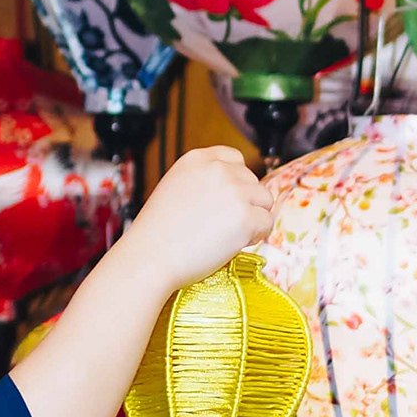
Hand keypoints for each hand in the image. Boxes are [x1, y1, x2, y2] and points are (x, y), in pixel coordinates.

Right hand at [123, 145, 272, 295]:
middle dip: (244, 202)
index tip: (225, 199)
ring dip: (253, 217)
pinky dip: (255, 236)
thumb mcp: (174, 188)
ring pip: (264, 201)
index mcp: (197, 159)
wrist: (149, 258)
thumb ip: (203, 181)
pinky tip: (233, 244)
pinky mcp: (246, 217)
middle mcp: (218, 170)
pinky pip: (267, 223)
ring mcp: (234, 192)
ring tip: (227, 234)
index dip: (235, 181)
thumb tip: (234, 189)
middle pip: (252, 181)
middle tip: (220, 224)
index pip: (234, 158)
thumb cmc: (157, 232)